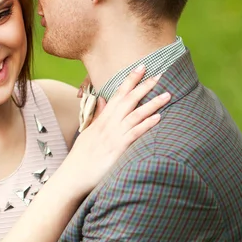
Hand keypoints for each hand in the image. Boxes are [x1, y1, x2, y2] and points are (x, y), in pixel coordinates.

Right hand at [60, 65, 169, 195]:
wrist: (74, 174)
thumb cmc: (82, 156)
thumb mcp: (88, 131)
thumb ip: (97, 114)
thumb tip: (102, 98)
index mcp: (102, 119)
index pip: (118, 94)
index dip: (130, 80)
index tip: (141, 67)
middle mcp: (108, 124)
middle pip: (128, 100)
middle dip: (144, 86)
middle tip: (160, 74)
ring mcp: (113, 136)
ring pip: (134, 115)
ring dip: (151, 103)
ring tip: (167, 95)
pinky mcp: (118, 149)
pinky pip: (134, 134)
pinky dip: (146, 125)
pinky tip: (158, 118)